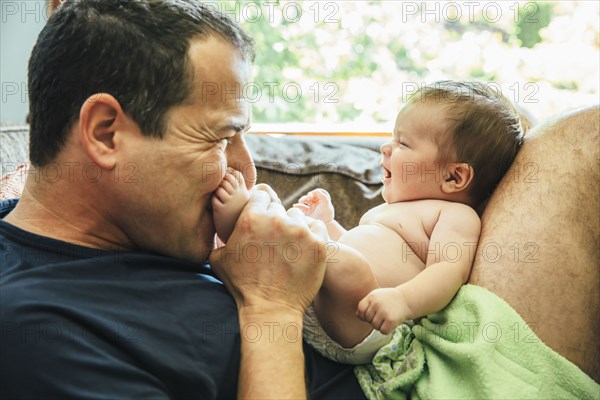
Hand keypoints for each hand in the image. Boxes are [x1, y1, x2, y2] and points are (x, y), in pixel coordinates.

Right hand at [209, 184, 328, 316]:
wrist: (270, 309)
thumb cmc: (242, 286)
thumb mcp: (219, 258)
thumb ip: (221, 237)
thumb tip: (219, 228)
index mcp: (252, 218)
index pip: (261, 196)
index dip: (260, 208)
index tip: (262, 221)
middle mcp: (276, 220)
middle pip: (279, 207)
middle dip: (275, 220)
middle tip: (274, 240)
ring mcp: (300, 231)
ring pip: (298, 216)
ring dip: (294, 227)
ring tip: (288, 247)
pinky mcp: (318, 243)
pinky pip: (317, 227)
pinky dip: (312, 235)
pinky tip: (304, 248)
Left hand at [357, 287, 410, 334]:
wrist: (406, 299)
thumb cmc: (389, 299)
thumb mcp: (376, 296)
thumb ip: (366, 303)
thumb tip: (358, 315)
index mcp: (371, 297)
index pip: (360, 310)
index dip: (364, 315)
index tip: (372, 314)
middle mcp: (376, 304)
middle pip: (368, 319)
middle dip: (374, 319)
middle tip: (383, 315)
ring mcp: (384, 312)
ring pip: (375, 326)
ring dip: (380, 325)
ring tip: (387, 317)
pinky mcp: (391, 320)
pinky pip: (383, 331)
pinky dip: (387, 330)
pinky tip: (391, 323)